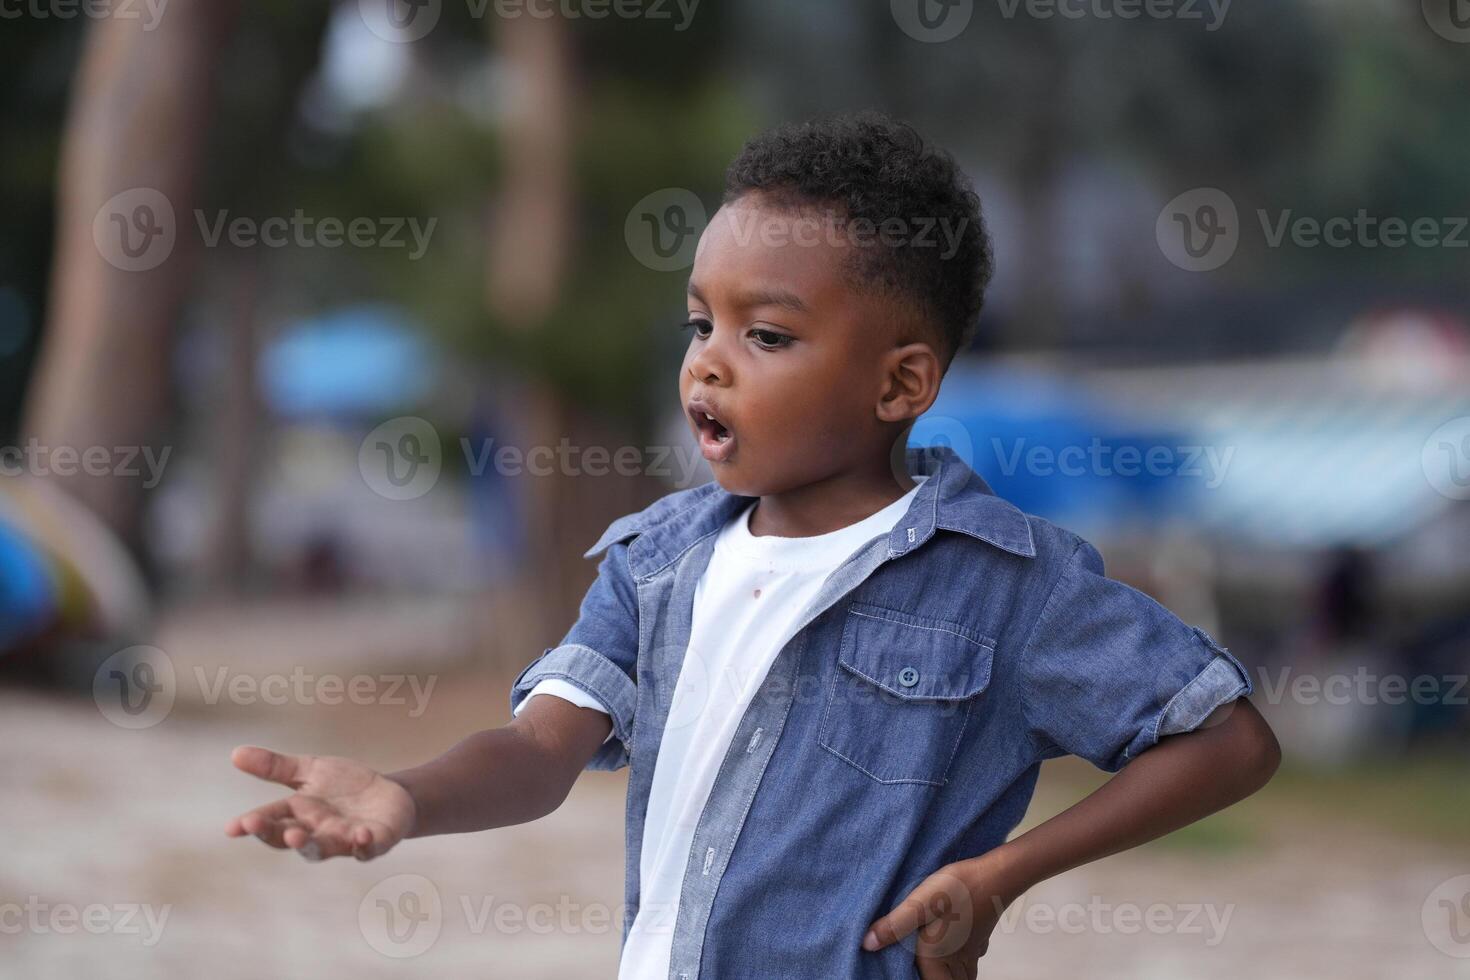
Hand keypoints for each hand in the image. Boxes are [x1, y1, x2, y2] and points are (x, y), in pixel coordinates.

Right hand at [224, 745, 416, 862]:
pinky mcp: (374, 842)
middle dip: (273, 834)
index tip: (232, 827)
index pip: (271, 821)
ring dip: (309, 844)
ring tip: (296, 835)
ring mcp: (345, 840)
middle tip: (256, 826)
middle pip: (291, 838)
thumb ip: (276, 767)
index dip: (252, 825)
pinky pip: (368, 849)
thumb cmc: (344, 786)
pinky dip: (364, 845)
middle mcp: (317, 832)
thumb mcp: (311, 770)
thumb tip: (235, 753)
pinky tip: (361, 834)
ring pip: (323, 849)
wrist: (389, 795)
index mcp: (299, 814)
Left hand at [861, 852, 1020, 979]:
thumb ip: (895, 925)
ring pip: (962, 976)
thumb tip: (867, 944)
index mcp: (940, 957)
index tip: (901, 974)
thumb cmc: (959, 888)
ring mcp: (972, 950)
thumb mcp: (921, 903)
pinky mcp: (978, 937)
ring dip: (948, 976)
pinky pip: (969, 962)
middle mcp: (958, 959)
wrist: (996, 874)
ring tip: (934, 970)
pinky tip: (954, 953)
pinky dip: (960, 965)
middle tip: (915, 972)